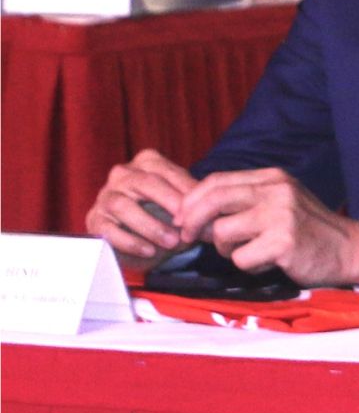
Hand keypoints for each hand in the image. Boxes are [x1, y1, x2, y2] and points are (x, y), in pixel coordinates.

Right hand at [85, 148, 197, 265]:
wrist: (141, 238)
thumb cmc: (166, 214)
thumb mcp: (181, 203)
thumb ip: (193, 199)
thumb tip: (210, 206)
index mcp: (146, 162)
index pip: (168, 171)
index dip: (186, 189)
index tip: (204, 206)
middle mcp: (122, 174)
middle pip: (145, 183)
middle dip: (168, 203)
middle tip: (186, 223)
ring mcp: (105, 196)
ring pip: (123, 206)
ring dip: (150, 225)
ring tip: (171, 242)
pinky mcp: (94, 220)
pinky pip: (109, 230)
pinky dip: (131, 242)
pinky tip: (149, 251)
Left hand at [173, 169, 358, 286]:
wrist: (348, 249)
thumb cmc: (307, 229)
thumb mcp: (279, 203)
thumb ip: (244, 201)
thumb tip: (195, 213)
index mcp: (272, 178)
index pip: (217, 181)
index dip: (192, 200)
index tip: (182, 219)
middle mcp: (276, 191)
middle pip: (214, 200)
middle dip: (192, 221)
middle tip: (188, 237)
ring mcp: (281, 215)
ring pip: (223, 233)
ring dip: (228, 250)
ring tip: (252, 251)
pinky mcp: (284, 242)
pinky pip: (241, 259)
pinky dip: (249, 266)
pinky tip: (270, 262)